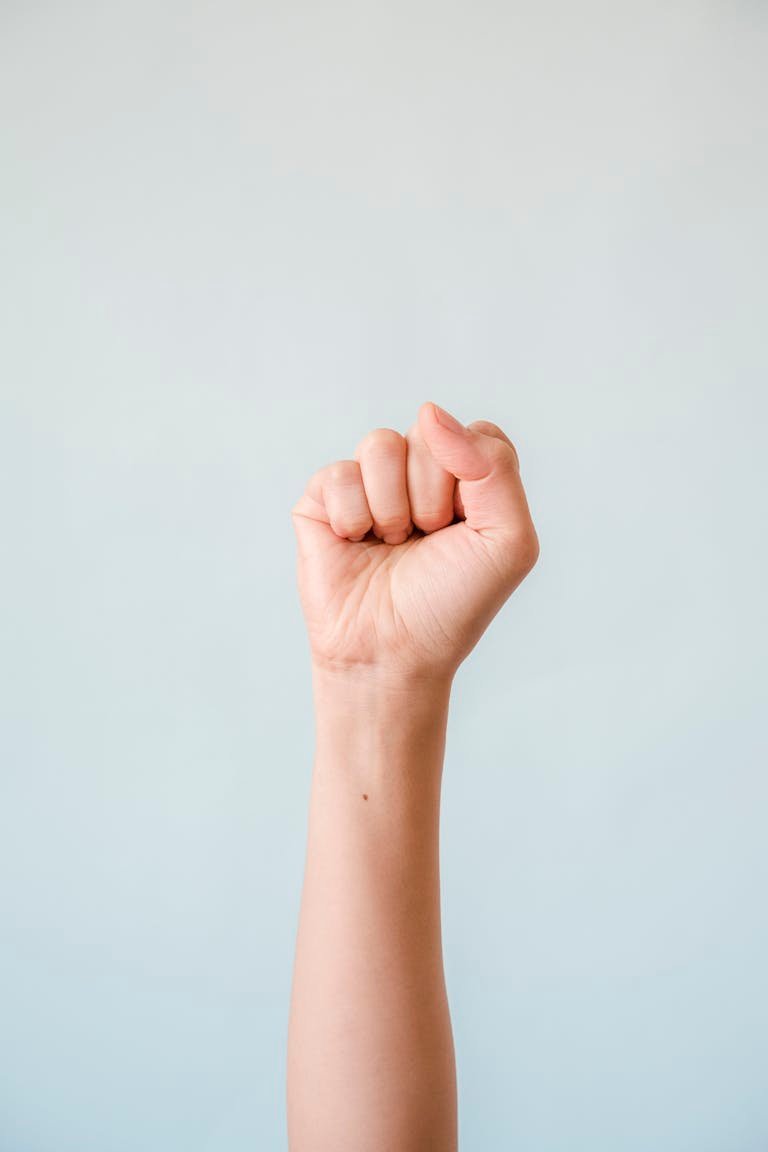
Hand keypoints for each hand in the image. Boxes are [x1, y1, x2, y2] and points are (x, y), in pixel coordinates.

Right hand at [291, 402, 539, 679]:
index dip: (472, 480)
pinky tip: (355, 543)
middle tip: (425, 541)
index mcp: (469, 479)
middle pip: (428, 434)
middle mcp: (419, 473)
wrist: (393, 652)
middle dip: (430, 497)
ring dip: (391, 508)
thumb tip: (430, 413)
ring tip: (391, 543)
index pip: (476, 435)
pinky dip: (353, 516)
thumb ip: (494, 465)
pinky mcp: (325, 498)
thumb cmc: (452, 603)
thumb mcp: (509, 539)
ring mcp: (371, 483)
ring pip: (381, 444)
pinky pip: (339, 474)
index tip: (467, 528)